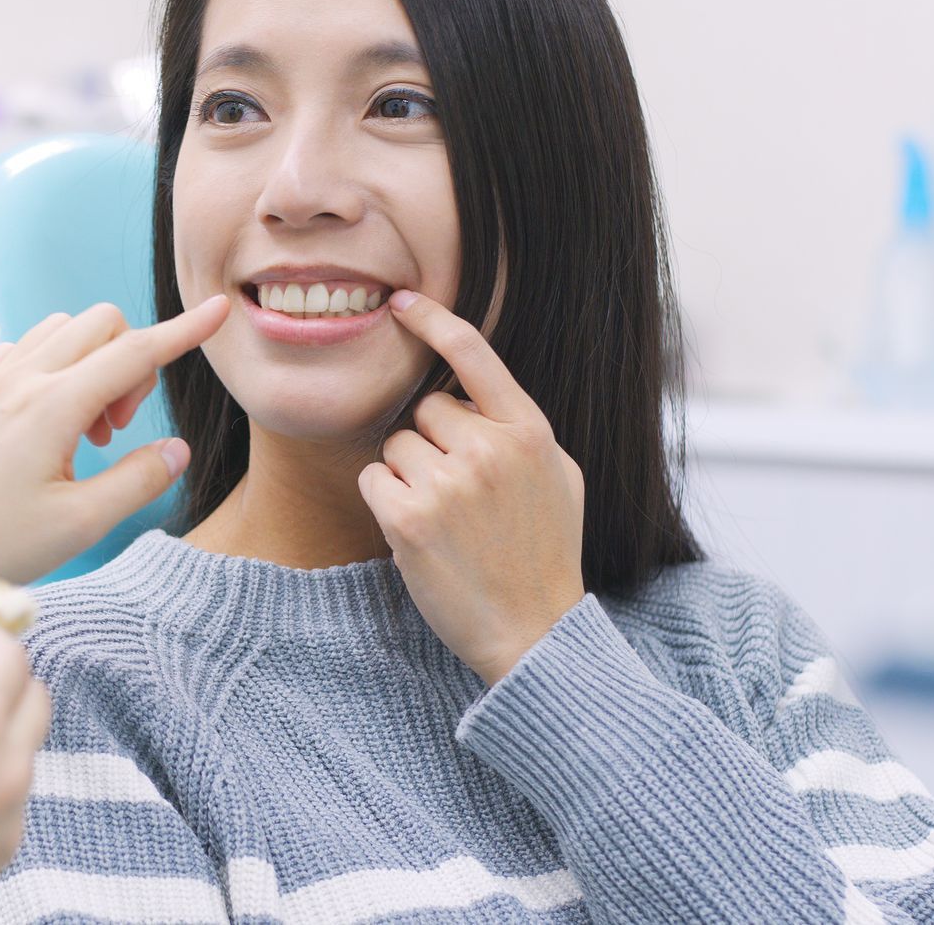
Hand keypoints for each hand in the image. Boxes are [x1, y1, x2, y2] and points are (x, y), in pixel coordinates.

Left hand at [0, 295, 230, 582]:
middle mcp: (20, 379)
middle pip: (102, 325)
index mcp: (52, 407)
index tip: (218, 312)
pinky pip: (26, 350)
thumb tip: (176, 451)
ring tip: (83, 432)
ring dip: (91, 363)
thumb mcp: (79, 524)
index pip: (136, 351)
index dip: (185, 332)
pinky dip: (54, 368)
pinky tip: (47, 425)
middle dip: (131, 364)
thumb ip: (137, 480)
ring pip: (62, 330)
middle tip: (116, 431)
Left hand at [357, 290, 585, 684]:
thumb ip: (520, 431)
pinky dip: (386, 504)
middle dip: (430, 445)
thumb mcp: (559, 478)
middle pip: (424, 411)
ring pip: (395, 447)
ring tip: (445, 521)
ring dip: (407, 478)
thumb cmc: (545, 554)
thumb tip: (479, 395)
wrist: (534, 631)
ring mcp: (448, 483)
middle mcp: (490, 449)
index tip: (401, 302)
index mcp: (530, 432)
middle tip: (458, 496)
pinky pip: (374, 480)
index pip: (474, 355)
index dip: (433, 321)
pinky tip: (419, 534)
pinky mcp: (409, 518)